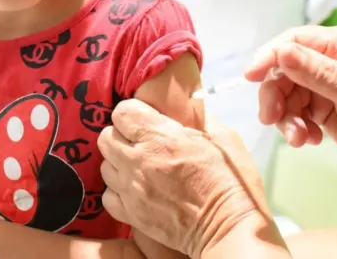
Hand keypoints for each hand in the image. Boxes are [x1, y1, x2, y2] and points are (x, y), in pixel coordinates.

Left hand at [98, 99, 274, 258]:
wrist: (229, 227)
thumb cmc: (231, 181)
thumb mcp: (224, 137)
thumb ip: (201, 119)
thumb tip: (189, 109)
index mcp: (161, 138)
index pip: (122, 112)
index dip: (132, 112)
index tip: (145, 117)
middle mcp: (139, 161)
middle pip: (107, 136)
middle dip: (121, 134)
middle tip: (141, 140)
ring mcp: (132, 189)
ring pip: (106, 165)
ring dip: (119, 162)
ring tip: (139, 165)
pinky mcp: (132, 214)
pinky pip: (108, 195)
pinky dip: (118, 189)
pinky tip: (136, 188)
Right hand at [246, 25, 336, 180]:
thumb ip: (316, 73)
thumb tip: (280, 52)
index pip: (294, 42)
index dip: (270, 56)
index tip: (251, 75)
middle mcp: (328, 61)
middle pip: (284, 71)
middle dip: (276, 95)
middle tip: (272, 119)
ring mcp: (323, 87)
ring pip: (287, 95)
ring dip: (286, 118)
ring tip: (299, 138)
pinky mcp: (322, 110)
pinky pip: (296, 114)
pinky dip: (297, 128)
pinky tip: (311, 140)